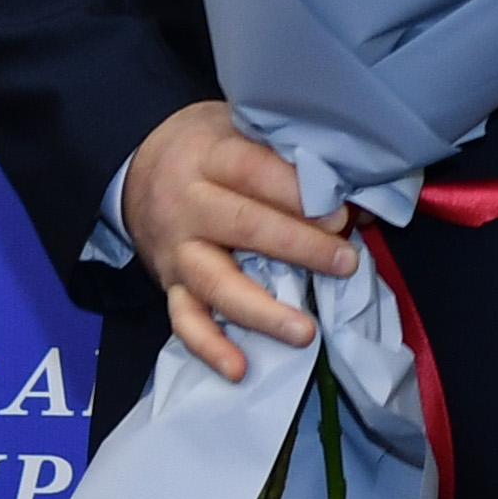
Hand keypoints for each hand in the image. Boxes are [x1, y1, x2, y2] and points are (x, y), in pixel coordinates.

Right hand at [120, 100, 361, 382]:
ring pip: (216, 284)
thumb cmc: (209, 147)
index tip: (339, 215)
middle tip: (345, 262)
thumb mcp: (241, 129)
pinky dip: (210, 347)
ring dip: (263, 312)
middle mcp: (188, 205)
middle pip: (243, 226)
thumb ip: (291, 156)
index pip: (253, 172)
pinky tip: (239, 369)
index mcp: (209, 156)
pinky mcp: (169, 285)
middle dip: (298, 247)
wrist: (138, 166)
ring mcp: (176, 251)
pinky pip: (185, 320)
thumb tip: (359, 197)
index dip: (297, 194)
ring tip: (305, 332)